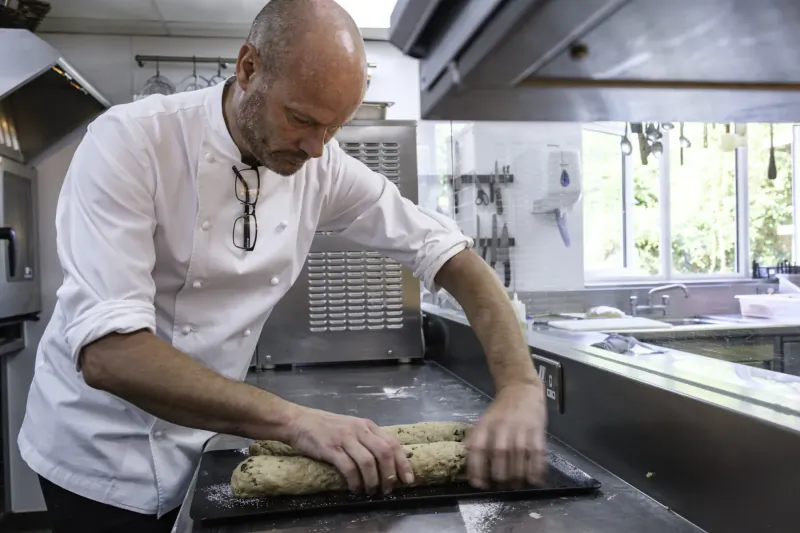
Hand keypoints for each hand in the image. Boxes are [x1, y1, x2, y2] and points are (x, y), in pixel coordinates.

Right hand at [285, 406, 413, 494]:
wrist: (299, 421)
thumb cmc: (326, 427)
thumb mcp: (352, 427)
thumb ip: (368, 439)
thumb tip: (387, 460)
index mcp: (367, 425)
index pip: (392, 443)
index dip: (402, 463)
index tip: (408, 480)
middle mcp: (359, 430)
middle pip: (384, 453)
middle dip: (390, 474)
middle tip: (388, 489)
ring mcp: (345, 439)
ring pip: (368, 462)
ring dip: (373, 481)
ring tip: (371, 491)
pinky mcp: (331, 449)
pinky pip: (349, 468)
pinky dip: (355, 481)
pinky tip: (355, 488)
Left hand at [465, 382, 546, 488]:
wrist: (521, 388)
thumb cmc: (500, 410)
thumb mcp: (483, 421)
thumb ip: (476, 440)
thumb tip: (470, 464)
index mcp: (485, 425)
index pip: (478, 449)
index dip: (477, 469)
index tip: (479, 484)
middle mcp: (502, 428)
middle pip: (500, 456)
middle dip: (501, 476)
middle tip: (502, 486)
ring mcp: (521, 429)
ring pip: (519, 458)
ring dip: (518, 477)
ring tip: (516, 484)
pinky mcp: (537, 431)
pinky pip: (537, 454)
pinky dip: (536, 469)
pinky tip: (534, 479)